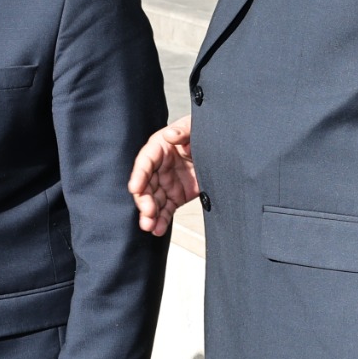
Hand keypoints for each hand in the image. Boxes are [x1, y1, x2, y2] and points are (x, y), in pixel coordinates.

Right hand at [129, 117, 198, 235]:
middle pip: (146, 185)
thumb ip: (183, 131)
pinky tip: (157, 230)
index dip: (139, 175)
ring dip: (149, 215)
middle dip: (144, 200)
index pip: (145, 161)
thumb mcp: (194, 128)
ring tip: (149, 226)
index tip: (135, 188)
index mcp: (160, 148)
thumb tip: (171, 136)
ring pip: (154, 201)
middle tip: (147, 212)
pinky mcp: (175, 197)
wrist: (221, 150)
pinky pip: (166, 210)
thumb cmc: (203, 133)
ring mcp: (166, 183)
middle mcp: (159, 167)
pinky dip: (161, 221)